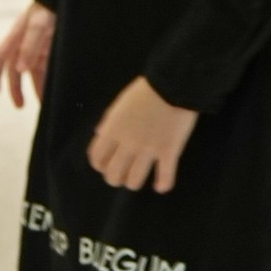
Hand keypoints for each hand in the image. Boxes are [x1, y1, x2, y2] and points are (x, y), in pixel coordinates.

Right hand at [0, 3, 55, 108]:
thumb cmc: (48, 8)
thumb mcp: (38, 26)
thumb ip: (29, 47)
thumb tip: (20, 70)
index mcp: (14, 38)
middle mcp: (23, 45)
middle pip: (15, 71)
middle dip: (16, 89)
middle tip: (19, 106)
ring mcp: (37, 48)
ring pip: (33, 73)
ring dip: (36, 88)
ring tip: (44, 105)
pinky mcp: (49, 50)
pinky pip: (46, 69)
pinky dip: (48, 81)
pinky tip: (52, 92)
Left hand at [88, 76, 197, 194]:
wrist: (173, 84)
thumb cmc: (145, 91)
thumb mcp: (119, 104)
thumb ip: (108, 121)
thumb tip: (99, 134)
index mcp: (112, 130)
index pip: (97, 158)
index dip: (99, 166)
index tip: (105, 166)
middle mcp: (127, 143)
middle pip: (113, 174)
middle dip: (115, 178)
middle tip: (122, 175)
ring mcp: (148, 149)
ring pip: (134, 180)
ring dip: (134, 183)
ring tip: (138, 179)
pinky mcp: (169, 151)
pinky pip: (165, 176)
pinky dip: (163, 184)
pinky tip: (161, 186)